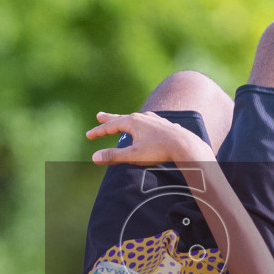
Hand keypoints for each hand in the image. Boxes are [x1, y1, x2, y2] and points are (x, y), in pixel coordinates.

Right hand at [86, 111, 213, 165]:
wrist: (185, 145)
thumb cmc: (158, 150)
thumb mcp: (133, 155)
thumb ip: (114, 156)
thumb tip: (94, 157)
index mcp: (132, 122)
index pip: (111, 126)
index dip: (99, 131)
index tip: (89, 136)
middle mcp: (143, 117)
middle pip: (122, 118)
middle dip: (109, 119)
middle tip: (99, 116)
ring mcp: (155, 119)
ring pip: (137, 119)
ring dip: (127, 120)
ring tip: (123, 121)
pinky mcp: (165, 125)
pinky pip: (150, 122)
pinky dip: (143, 123)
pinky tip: (148, 124)